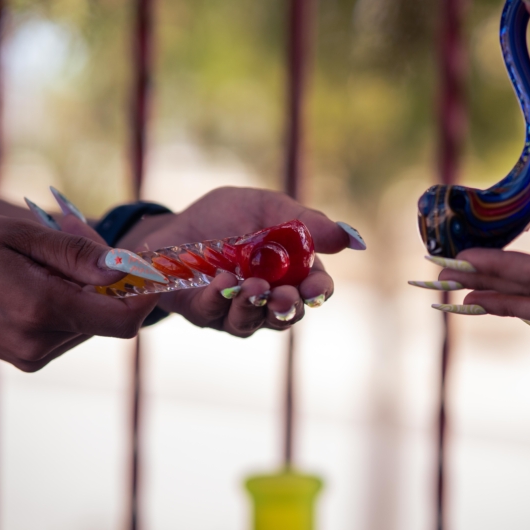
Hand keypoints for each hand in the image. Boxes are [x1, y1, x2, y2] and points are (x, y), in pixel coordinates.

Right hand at [0, 212, 157, 370]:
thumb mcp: (21, 233)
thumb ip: (78, 253)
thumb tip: (127, 268)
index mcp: (41, 310)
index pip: (122, 321)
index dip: (145, 295)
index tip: (149, 265)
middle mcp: (38, 343)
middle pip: (108, 318)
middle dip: (109, 279)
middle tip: (80, 234)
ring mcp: (30, 355)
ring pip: (89, 323)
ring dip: (86, 287)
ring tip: (49, 251)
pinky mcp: (23, 357)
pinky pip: (67, 328)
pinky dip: (68, 300)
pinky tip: (40, 273)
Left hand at [116, 187, 362, 336]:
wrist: (175, 223)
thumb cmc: (227, 216)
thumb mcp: (269, 207)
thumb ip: (308, 223)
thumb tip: (354, 240)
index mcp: (291, 273)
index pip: (315, 291)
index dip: (319, 291)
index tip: (315, 286)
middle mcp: (267, 298)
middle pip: (286, 315)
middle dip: (288, 307)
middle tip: (284, 295)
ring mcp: (234, 310)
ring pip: (251, 321)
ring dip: (253, 305)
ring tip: (253, 287)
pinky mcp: (203, 312)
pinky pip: (213, 313)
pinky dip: (219, 298)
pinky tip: (222, 281)